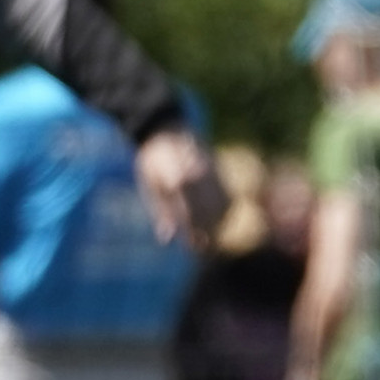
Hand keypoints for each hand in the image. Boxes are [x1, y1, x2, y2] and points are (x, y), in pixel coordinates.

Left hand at [136, 129, 228, 246]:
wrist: (169, 132)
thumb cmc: (154, 163)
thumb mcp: (151, 187)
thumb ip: (161, 212)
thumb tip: (168, 239)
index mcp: (177, 177)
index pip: (189, 214)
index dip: (191, 233)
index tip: (191, 246)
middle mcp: (198, 175)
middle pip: (207, 214)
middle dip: (204, 233)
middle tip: (199, 247)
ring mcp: (212, 174)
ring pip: (221, 209)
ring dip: (216, 226)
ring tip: (208, 238)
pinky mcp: (222, 175)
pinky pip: (229, 202)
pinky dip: (224, 215)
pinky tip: (216, 222)